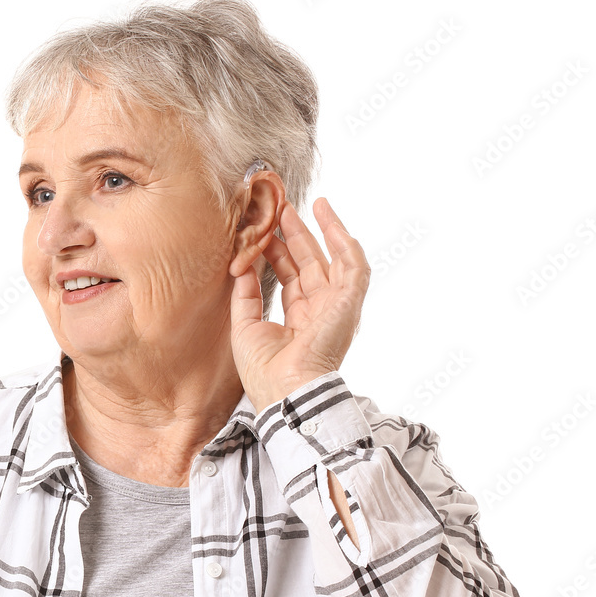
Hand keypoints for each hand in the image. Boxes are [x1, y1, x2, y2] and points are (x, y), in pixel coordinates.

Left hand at [229, 196, 369, 414]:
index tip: (263, 232)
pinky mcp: (349, 304)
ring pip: (333, 260)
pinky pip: (354, 267)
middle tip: (282, 209)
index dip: (277, 253)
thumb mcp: (245, 326)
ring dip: (322, 231)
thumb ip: (245, 295)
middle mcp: (320, 312)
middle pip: (309, 264)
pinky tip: (332, 221)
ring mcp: (336, 308)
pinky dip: (345, 242)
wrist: (284, 391)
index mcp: (298, 321)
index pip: (289, 278)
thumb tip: (241, 265)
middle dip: (297, 235)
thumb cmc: (264, 372)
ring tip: (309, 205)